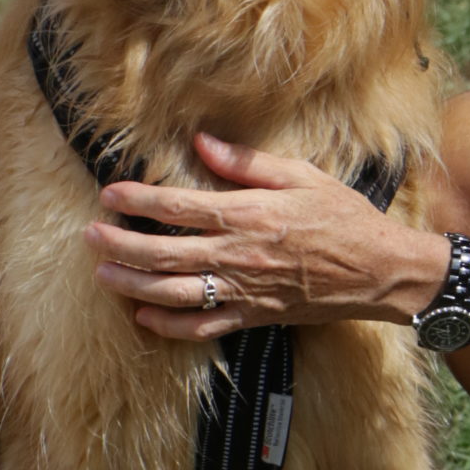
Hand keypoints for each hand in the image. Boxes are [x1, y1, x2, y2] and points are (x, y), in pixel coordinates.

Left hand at [86, 133, 454, 337]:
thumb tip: (203, 142)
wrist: (379, 271)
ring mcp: (244, 290)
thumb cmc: (344, 217)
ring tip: (103, 274)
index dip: (138, 199)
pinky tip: (143, 315)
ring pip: (173, 292)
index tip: (110, 193)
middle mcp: (239, 255)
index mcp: (249, 214)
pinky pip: (201, 326)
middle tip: (90, 236)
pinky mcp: (253, 317)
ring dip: (132, 284)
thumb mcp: (302, 175)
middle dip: (120, 244)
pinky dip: (167, 325)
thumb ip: (248, 162)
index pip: (179, 206)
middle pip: (164, 252)